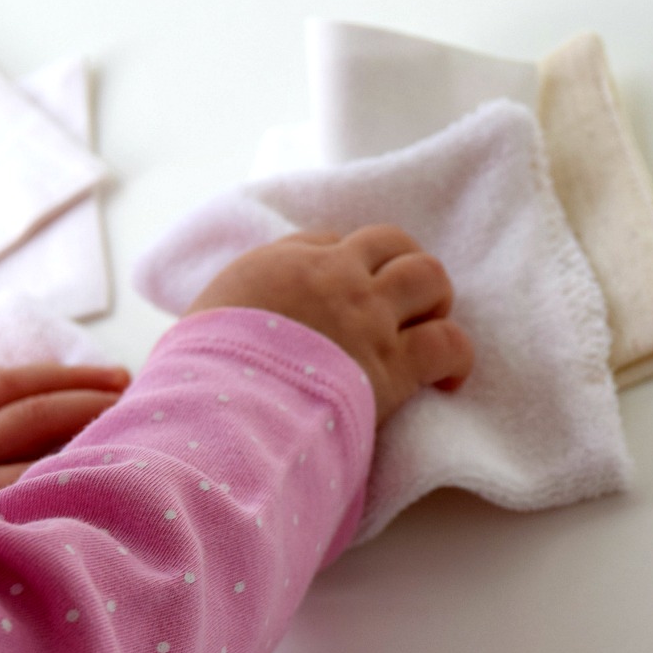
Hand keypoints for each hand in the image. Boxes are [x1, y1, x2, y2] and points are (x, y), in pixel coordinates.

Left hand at [0, 364, 130, 504]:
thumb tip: (49, 532)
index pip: (42, 470)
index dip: (92, 455)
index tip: (135, 451)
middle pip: (35, 418)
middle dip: (90, 403)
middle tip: (135, 397)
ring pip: (9, 388)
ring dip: (64, 376)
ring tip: (111, 373)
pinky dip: (7, 375)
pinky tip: (36, 374)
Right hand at [186, 225, 472, 423]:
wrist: (220, 410)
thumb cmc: (196, 376)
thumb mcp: (196, 326)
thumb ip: (223, 315)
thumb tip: (223, 336)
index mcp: (276, 264)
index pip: (326, 242)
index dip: (342, 263)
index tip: (341, 291)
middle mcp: (328, 277)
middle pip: (387, 242)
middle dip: (398, 264)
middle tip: (398, 299)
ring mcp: (366, 316)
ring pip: (427, 275)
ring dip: (434, 297)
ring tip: (428, 324)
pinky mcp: (393, 364)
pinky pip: (449, 342)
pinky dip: (457, 357)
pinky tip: (449, 380)